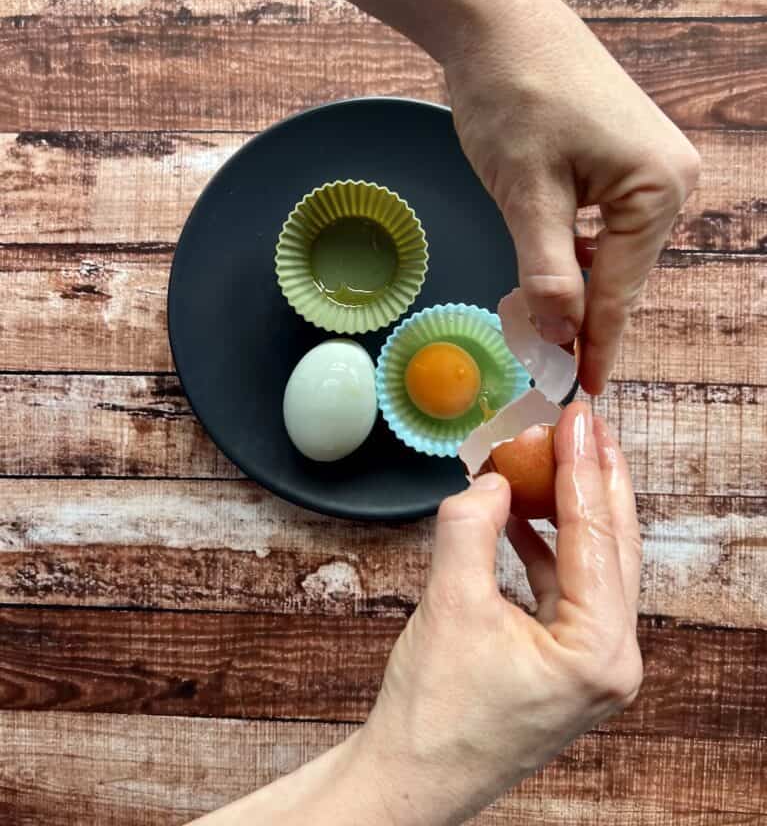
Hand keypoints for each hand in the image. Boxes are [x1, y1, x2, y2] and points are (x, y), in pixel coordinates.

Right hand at [356, 402, 642, 825]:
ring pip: (595, 564)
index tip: (575, 416)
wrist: (408, 779)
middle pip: (614, 547)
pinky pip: (569, 588)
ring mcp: (594, 665)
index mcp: (599, 652)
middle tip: (584, 423)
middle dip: (596, 479)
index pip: (596, 538)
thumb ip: (472, 525)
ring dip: (572, 509)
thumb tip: (494, 479)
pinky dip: (548, 546)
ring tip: (554, 455)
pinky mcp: (568, 663)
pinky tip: (524, 515)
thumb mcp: (449, 602)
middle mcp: (612, 660)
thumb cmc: (431, 713)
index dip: (581, 468)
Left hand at [442, 0, 700, 393]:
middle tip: (550, 369)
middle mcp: (670, 178)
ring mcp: (651, 164)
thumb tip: (560, 338)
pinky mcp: (625, 156)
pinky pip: (605, 224)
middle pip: (623, 275)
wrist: (495, 19)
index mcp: (657, 188)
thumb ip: (546, 273)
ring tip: (543, 328)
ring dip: (578, 287)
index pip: (620, 291)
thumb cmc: (512, 96)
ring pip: (612, 253)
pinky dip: (577, 252)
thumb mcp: (525, 196)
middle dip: (585, 319)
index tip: (581, 392)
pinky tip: (550, 268)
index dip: (595, 346)